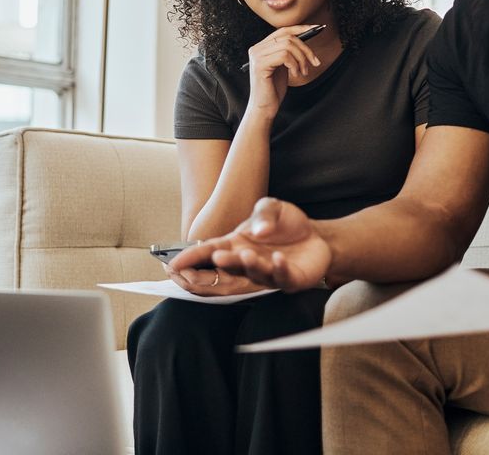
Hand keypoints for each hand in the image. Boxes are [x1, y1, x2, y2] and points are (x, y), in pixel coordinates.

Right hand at [170, 197, 331, 291]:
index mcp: (235, 245)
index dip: (189, 259)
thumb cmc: (286, 224)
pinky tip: (278, 258)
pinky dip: (278, 269)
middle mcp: (246, 263)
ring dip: (245, 267)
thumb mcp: (271, 207)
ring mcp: (266, 274)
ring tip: (245, 255)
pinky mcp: (288, 280)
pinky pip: (281, 278)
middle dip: (208, 273)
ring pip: (250, 276)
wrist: (316, 236)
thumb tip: (257, 230)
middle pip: (222, 272)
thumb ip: (263, 213)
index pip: (207, 253)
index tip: (172, 265)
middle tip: (201, 267)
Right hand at [247, 26, 322, 117]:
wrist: (264, 108)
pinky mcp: (260, 65)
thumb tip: (305, 37)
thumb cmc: (274, 89)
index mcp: (261, 47)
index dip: (301, 28)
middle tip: (314, 63)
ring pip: (288, 45)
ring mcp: (257, 56)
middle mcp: (256, 49)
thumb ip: (289, 52)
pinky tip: (295, 75)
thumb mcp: (284, 65)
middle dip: (306, 49)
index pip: (283, 31)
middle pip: (288, 37)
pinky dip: (295, 65)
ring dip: (301, 59)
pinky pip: (284, 56)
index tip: (316, 28)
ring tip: (303, 72)